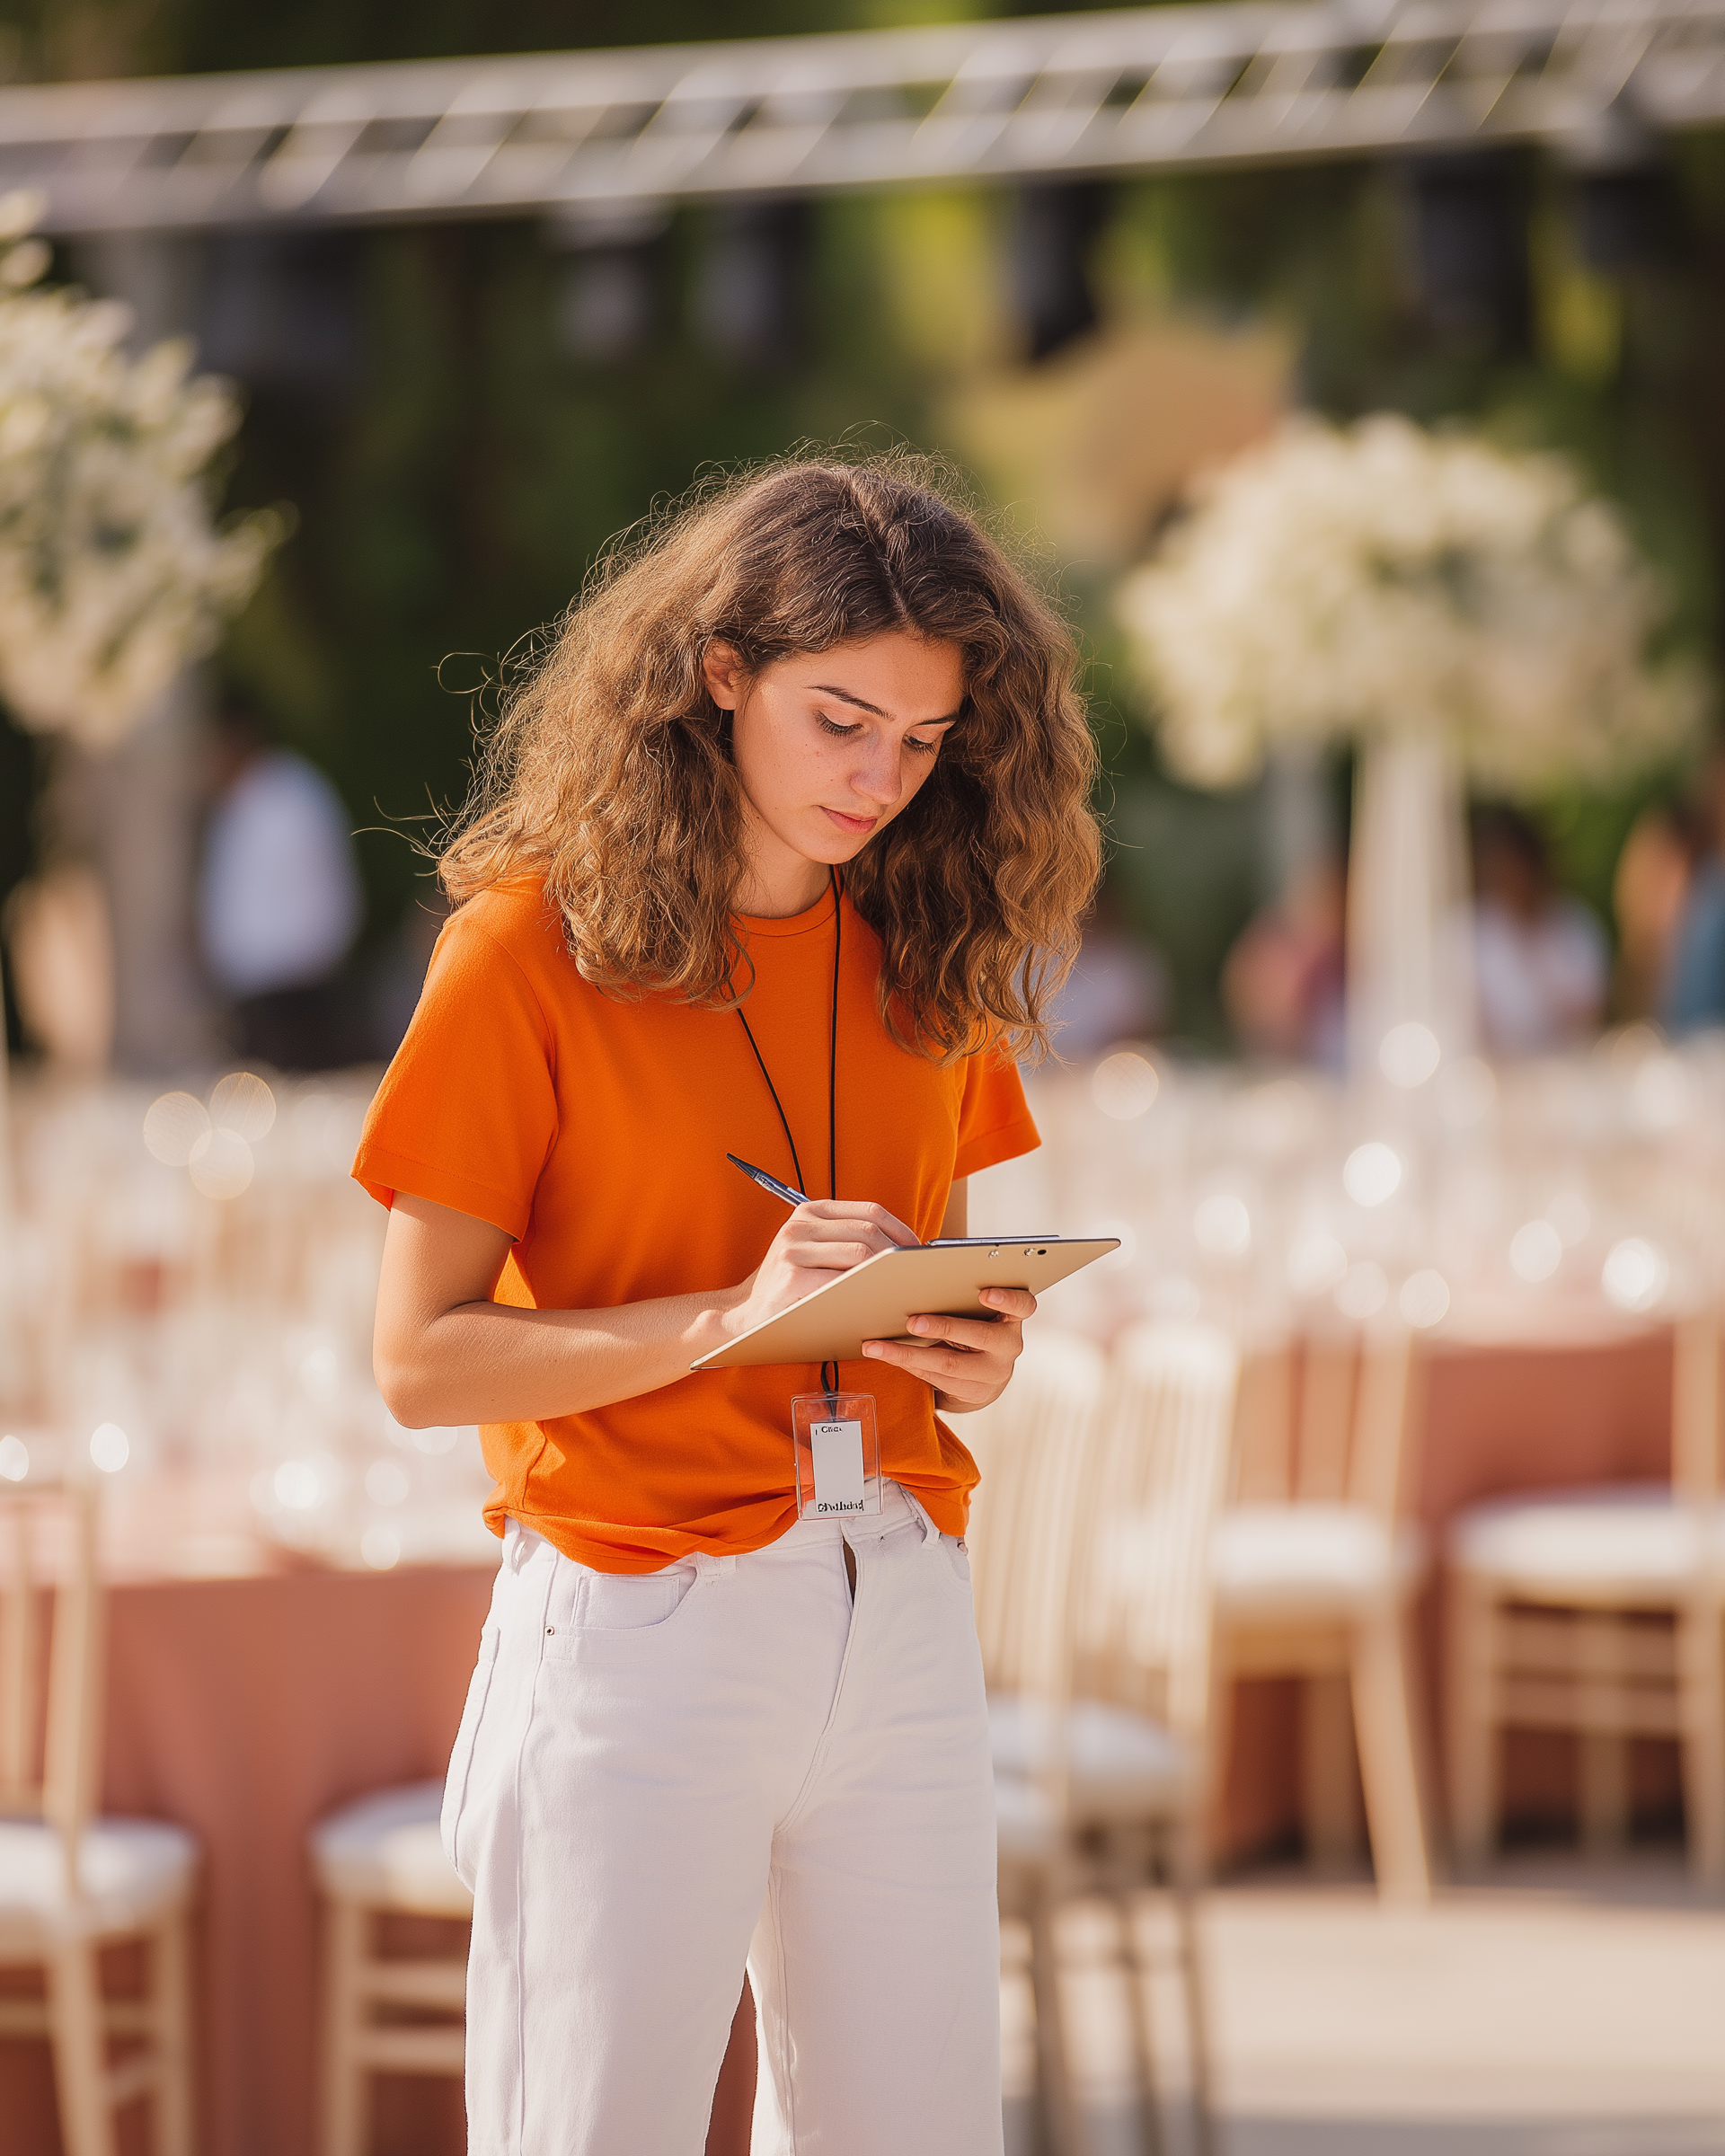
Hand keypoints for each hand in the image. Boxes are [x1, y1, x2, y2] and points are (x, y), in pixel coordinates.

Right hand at [726, 1199, 918, 1338]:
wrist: (747, 1314)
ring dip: (886, 1273)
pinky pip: (842, 1281)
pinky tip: (877, 1300)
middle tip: (914, 1275)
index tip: (917, 1251)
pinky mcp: (792, 1277)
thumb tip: (904, 1249)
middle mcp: (800, 1225)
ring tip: (902, 1287)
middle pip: (867, 1232)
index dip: (901, 1230)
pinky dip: (865, 1290)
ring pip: (859, 1254)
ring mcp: (793, 1250)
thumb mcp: (814, 1251)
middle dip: (897, 1254)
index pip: (870, 1211)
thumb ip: (846, 1241)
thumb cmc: (791, 1285)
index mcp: (810, 1211)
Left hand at [859, 1286, 1036, 1412]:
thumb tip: (919, 1277)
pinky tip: (884, 1354)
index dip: (1007, 1298)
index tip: (984, 1293)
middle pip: (979, 1336)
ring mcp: (993, 1373)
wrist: (985, 1378)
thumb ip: (964, 1297)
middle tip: (913, 1321)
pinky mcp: (972, 1393)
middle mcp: (1008, 1346)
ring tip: (878, 1345)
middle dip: (943, 1327)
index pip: (1023, 1305)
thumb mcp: (979, 1313)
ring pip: (948, 1363)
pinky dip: (905, 1363)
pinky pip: (934, 1377)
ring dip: (908, 1352)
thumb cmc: (975, 1329)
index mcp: (1012, 1318)